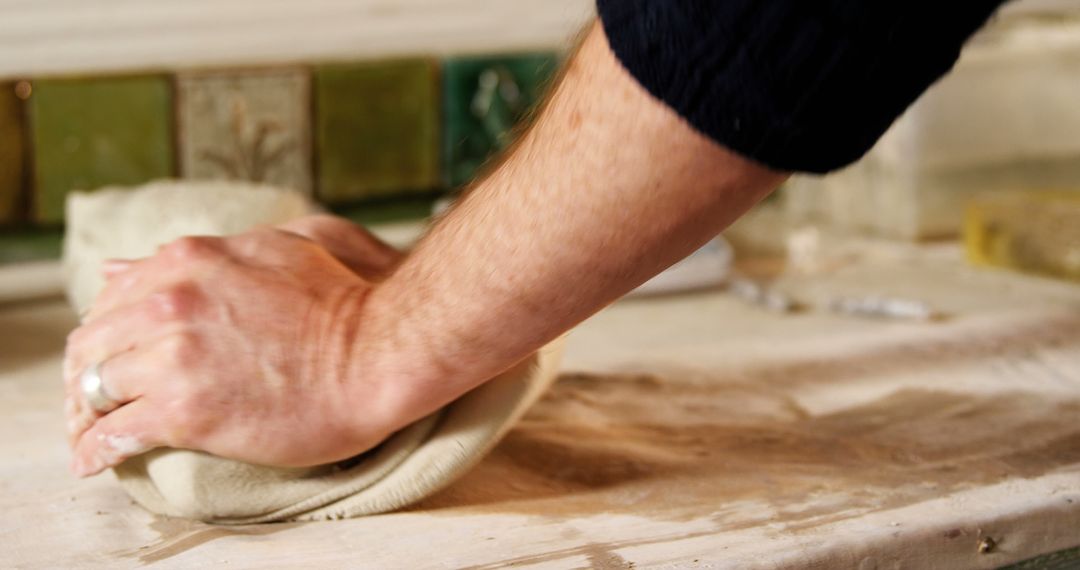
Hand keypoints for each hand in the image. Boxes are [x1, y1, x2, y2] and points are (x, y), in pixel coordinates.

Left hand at [63, 216, 404, 476]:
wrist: (383, 352)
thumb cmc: (347, 300)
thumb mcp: (277, 249)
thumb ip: (203, 256)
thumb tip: (125, 265)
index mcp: (189, 260)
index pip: (114, 297)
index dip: (106, 332)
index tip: (112, 356)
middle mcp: (171, 301)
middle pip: (94, 342)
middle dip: (86, 374)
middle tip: (91, 401)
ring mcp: (175, 356)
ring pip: (96, 387)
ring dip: (86, 414)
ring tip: (91, 433)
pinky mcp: (185, 410)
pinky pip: (115, 434)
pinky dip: (96, 451)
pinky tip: (95, 461)